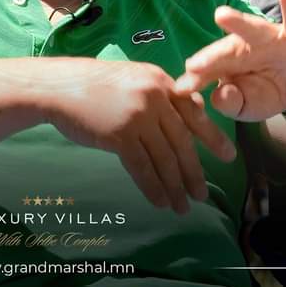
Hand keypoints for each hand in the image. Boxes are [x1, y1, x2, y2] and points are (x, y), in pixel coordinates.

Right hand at [39, 59, 236, 214]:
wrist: (58, 87)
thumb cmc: (92, 85)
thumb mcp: (132, 80)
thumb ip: (157, 97)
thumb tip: (182, 120)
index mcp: (160, 81)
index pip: (193, 112)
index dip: (212, 137)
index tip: (227, 156)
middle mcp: (154, 97)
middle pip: (182, 141)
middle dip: (194, 171)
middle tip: (203, 195)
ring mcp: (138, 116)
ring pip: (165, 158)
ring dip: (175, 186)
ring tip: (183, 207)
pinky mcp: (120, 135)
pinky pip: (143, 168)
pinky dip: (153, 188)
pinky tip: (160, 203)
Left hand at [175, 0, 285, 120]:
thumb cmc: (268, 92)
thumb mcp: (248, 105)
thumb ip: (232, 104)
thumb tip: (219, 95)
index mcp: (228, 63)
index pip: (209, 69)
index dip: (197, 79)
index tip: (182, 89)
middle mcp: (244, 46)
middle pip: (224, 50)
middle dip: (210, 57)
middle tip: (194, 65)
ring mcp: (269, 38)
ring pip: (252, 29)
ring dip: (237, 21)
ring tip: (220, 15)